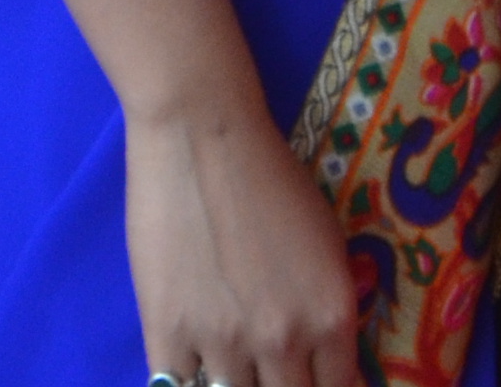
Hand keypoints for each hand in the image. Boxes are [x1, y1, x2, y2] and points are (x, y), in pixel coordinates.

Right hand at [121, 97, 360, 386]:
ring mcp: (223, 342)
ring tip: (233, 360)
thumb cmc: (273, 177)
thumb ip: (327, 307)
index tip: (311, 379)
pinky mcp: (168, 333)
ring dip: (234, 383)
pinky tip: (194, 367)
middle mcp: (284, 340)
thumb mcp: (327, 245)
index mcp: (332, 316)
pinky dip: (188, 381)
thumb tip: (326, 359)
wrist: (203, 136)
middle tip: (271, 369)